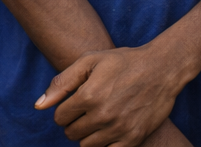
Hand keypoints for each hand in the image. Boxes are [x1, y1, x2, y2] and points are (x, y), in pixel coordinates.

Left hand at [36, 45, 184, 146]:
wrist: (161, 69)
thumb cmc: (122, 62)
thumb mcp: (90, 61)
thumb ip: (61, 83)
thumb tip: (39, 106)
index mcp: (88, 95)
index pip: (59, 117)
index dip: (65, 109)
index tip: (76, 101)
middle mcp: (102, 115)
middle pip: (71, 133)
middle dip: (74, 122)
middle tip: (88, 109)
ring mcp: (119, 129)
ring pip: (86, 146)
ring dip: (88, 134)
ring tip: (98, 118)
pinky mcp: (133, 139)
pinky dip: (105, 144)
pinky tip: (109, 129)